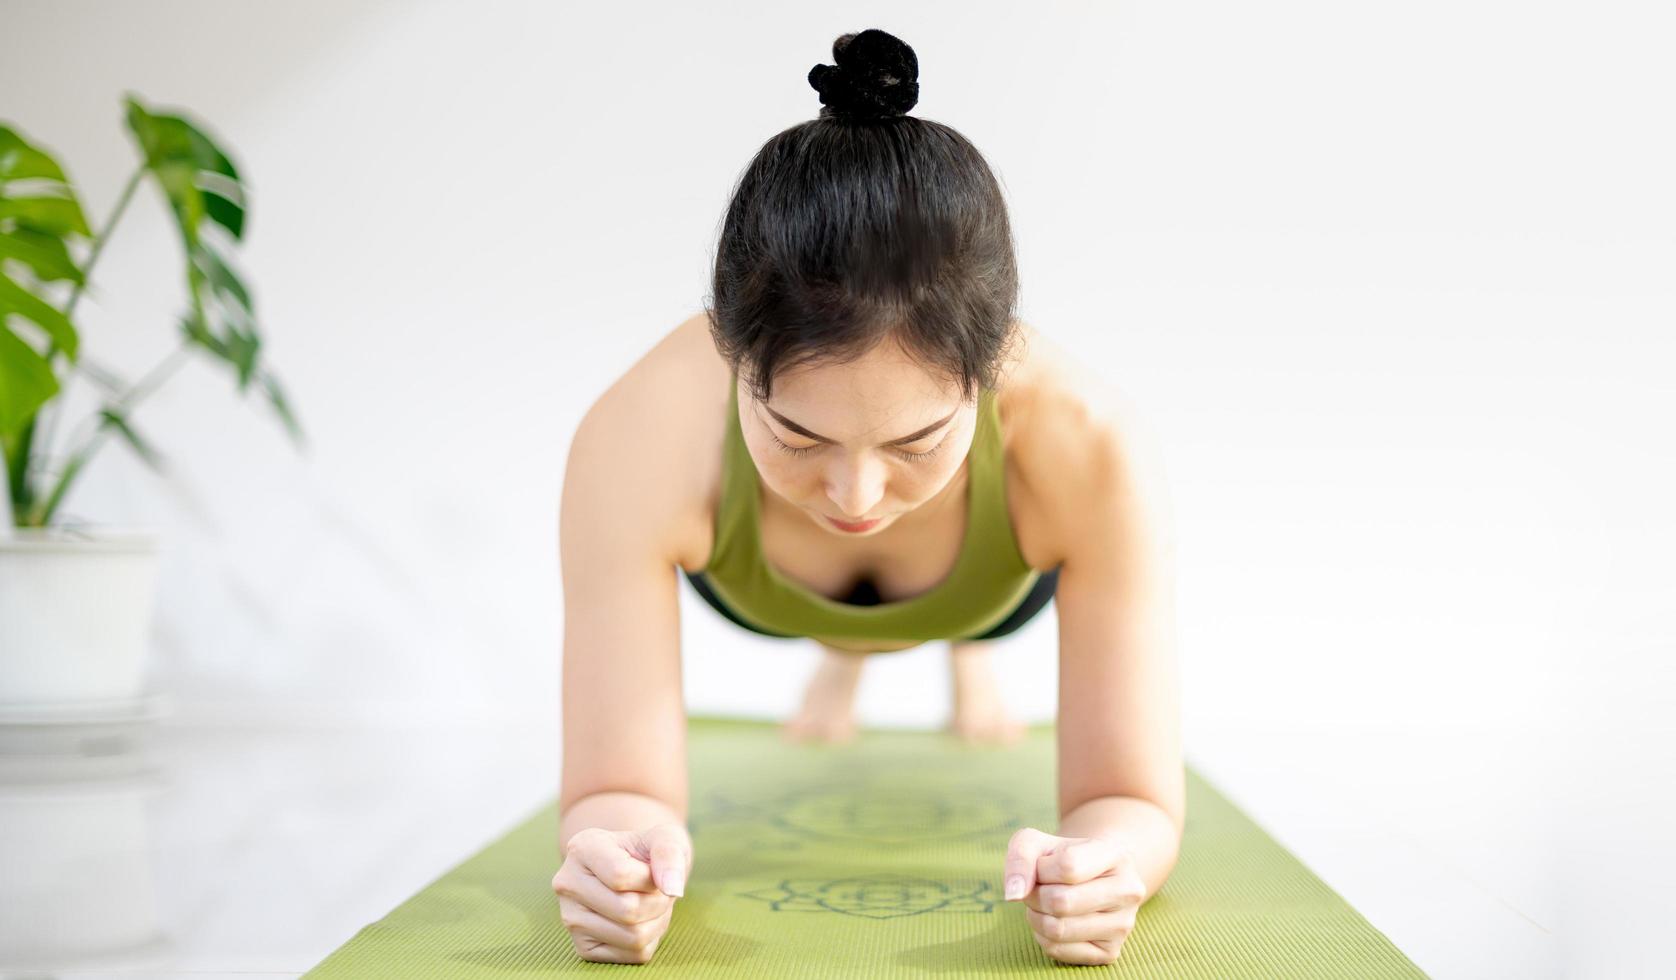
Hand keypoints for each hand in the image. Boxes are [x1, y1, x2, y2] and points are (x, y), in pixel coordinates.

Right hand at [551, 823, 690, 963]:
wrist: (636, 870)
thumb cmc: (649, 852)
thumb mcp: (665, 838)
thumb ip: (670, 853)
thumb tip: (672, 889)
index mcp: (582, 849)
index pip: (620, 876)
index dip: (650, 878)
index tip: (653, 869)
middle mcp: (568, 884)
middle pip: (627, 910)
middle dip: (658, 901)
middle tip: (658, 890)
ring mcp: (571, 919)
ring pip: (633, 936)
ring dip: (657, 921)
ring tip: (651, 903)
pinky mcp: (583, 947)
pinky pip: (633, 954)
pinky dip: (650, 939)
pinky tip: (641, 920)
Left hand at [1002, 827, 1147, 965]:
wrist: (1091, 879)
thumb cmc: (1060, 858)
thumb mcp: (1037, 843)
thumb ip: (1020, 857)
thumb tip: (1014, 894)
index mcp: (1115, 855)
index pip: (1068, 867)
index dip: (1041, 869)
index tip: (1041, 867)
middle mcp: (1128, 891)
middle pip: (1061, 902)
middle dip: (1034, 896)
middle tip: (1036, 890)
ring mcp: (1123, 925)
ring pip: (1058, 930)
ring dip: (1036, 917)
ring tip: (1043, 905)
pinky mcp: (1110, 952)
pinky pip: (1058, 950)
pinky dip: (1042, 937)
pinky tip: (1052, 922)